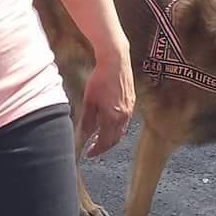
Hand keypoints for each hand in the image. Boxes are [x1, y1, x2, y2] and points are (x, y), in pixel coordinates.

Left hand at [79, 42, 134, 157]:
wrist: (116, 61)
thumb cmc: (100, 79)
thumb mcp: (89, 101)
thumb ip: (87, 121)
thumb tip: (84, 136)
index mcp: (112, 118)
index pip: (105, 142)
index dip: (96, 150)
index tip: (88, 154)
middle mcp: (124, 117)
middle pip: (114, 140)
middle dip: (103, 146)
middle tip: (92, 149)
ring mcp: (130, 110)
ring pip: (121, 131)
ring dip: (110, 137)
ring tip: (98, 137)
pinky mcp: (132, 103)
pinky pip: (124, 122)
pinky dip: (115, 127)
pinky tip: (107, 123)